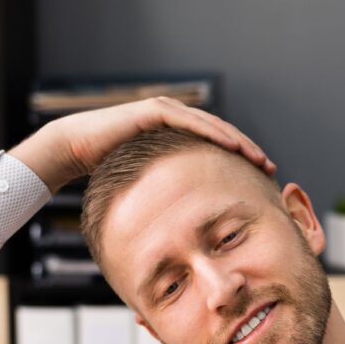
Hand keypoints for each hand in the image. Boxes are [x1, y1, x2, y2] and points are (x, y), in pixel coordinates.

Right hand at [7, 96, 275, 193]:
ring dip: (239, 142)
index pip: (215, 148)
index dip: (239, 161)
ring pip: (213, 126)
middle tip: (269, 168)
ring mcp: (166, 113)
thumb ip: (166, 198)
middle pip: (221, 135)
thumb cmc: (105, 172)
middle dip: (247, 151)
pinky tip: (234, 147)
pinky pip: (192, 122)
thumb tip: (181, 231)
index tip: (259, 179)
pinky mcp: (156, 112)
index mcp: (176, 141)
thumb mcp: (146, 189)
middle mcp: (175, 122)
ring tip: (259, 158)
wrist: (75, 150)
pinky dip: (215, 133)